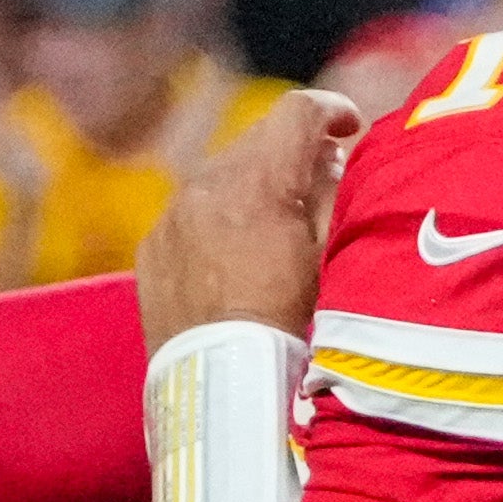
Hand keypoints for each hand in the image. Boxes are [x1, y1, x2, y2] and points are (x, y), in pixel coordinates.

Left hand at [134, 88, 362, 350]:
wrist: (225, 391)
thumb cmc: (296, 328)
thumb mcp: (333, 257)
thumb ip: (333, 193)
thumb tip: (328, 157)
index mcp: (260, 181)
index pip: (298, 112)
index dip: (332, 110)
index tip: (350, 127)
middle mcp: (207, 185)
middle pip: (258, 139)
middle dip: (293, 150)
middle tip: (322, 177)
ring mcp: (172, 217)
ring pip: (221, 174)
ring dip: (253, 183)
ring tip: (277, 221)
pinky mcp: (152, 249)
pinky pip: (190, 213)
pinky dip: (218, 217)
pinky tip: (235, 255)